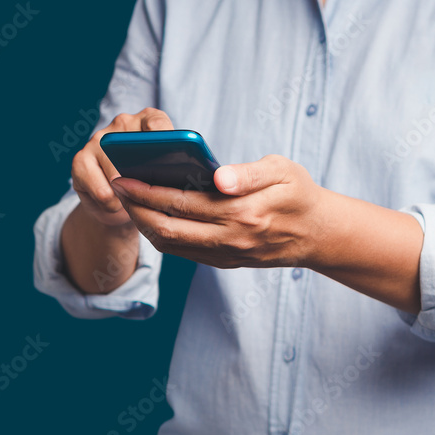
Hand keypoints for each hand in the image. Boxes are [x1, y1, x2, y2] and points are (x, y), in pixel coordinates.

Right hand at [71, 108, 173, 226]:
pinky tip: (113, 202)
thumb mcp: (165, 174)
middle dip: (146, 177)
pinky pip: (102, 191)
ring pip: (117, 175)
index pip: (157, 123)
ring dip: (128, 196)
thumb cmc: (146, 185)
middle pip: (135, 150)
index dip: (165, 139)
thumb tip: (177, 176)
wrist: (114, 203)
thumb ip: (171, 166)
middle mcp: (121, 123)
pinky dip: (112, 204)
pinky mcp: (80, 160)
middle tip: (152, 193)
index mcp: (147, 120)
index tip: (173, 155)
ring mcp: (97, 139)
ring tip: (131, 199)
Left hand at [110, 155, 329, 268]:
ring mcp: (225, 255)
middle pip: (167, 228)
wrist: (319, 235)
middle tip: (115, 186)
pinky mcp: (224, 262)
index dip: (147, 191)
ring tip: (127, 200)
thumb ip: (249, 173)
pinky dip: (159, 235)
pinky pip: (182, 252)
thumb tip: (218, 177)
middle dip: (135, 208)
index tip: (123, 176)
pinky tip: (149, 215)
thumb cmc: (298, 194)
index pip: (181, 202)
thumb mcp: (283, 172)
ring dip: (143, 224)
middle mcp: (230, 239)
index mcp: (242, 213)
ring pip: (170, 244)